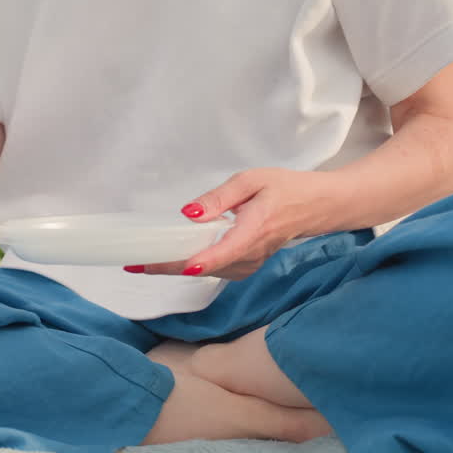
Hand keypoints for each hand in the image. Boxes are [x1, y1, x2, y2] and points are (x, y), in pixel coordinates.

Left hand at [126, 168, 335, 279]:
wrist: (316, 206)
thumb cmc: (285, 189)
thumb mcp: (251, 180)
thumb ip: (219, 197)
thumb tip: (189, 212)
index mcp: (254, 230)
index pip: (225, 252)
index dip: (201, 261)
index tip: (181, 265)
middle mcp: (252, 253)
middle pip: (206, 267)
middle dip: (170, 266)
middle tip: (136, 264)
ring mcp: (249, 264)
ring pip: (208, 271)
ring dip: (177, 267)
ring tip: (146, 261)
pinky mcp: (246, 266)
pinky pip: (214, 270)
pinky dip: (192, 265)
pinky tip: (173, 258)